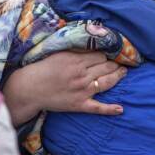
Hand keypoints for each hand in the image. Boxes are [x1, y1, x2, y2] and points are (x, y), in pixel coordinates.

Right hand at [2, 51, 126, 125]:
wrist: (30, 89)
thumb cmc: (43, 69)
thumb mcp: (59, 54)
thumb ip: (76, 50)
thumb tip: (91, 45)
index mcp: (76, 61)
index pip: (100, 55)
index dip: (106, 54)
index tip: (108, 54)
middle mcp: (82, 75)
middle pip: (106, 67)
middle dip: (115, 64)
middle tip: (121, 62)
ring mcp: (82, 91)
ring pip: (107, 83)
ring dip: (118, 77)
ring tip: (124, 73)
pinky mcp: (79, 105)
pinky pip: (98, 108)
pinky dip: (110, 109)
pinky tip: (120, 109)